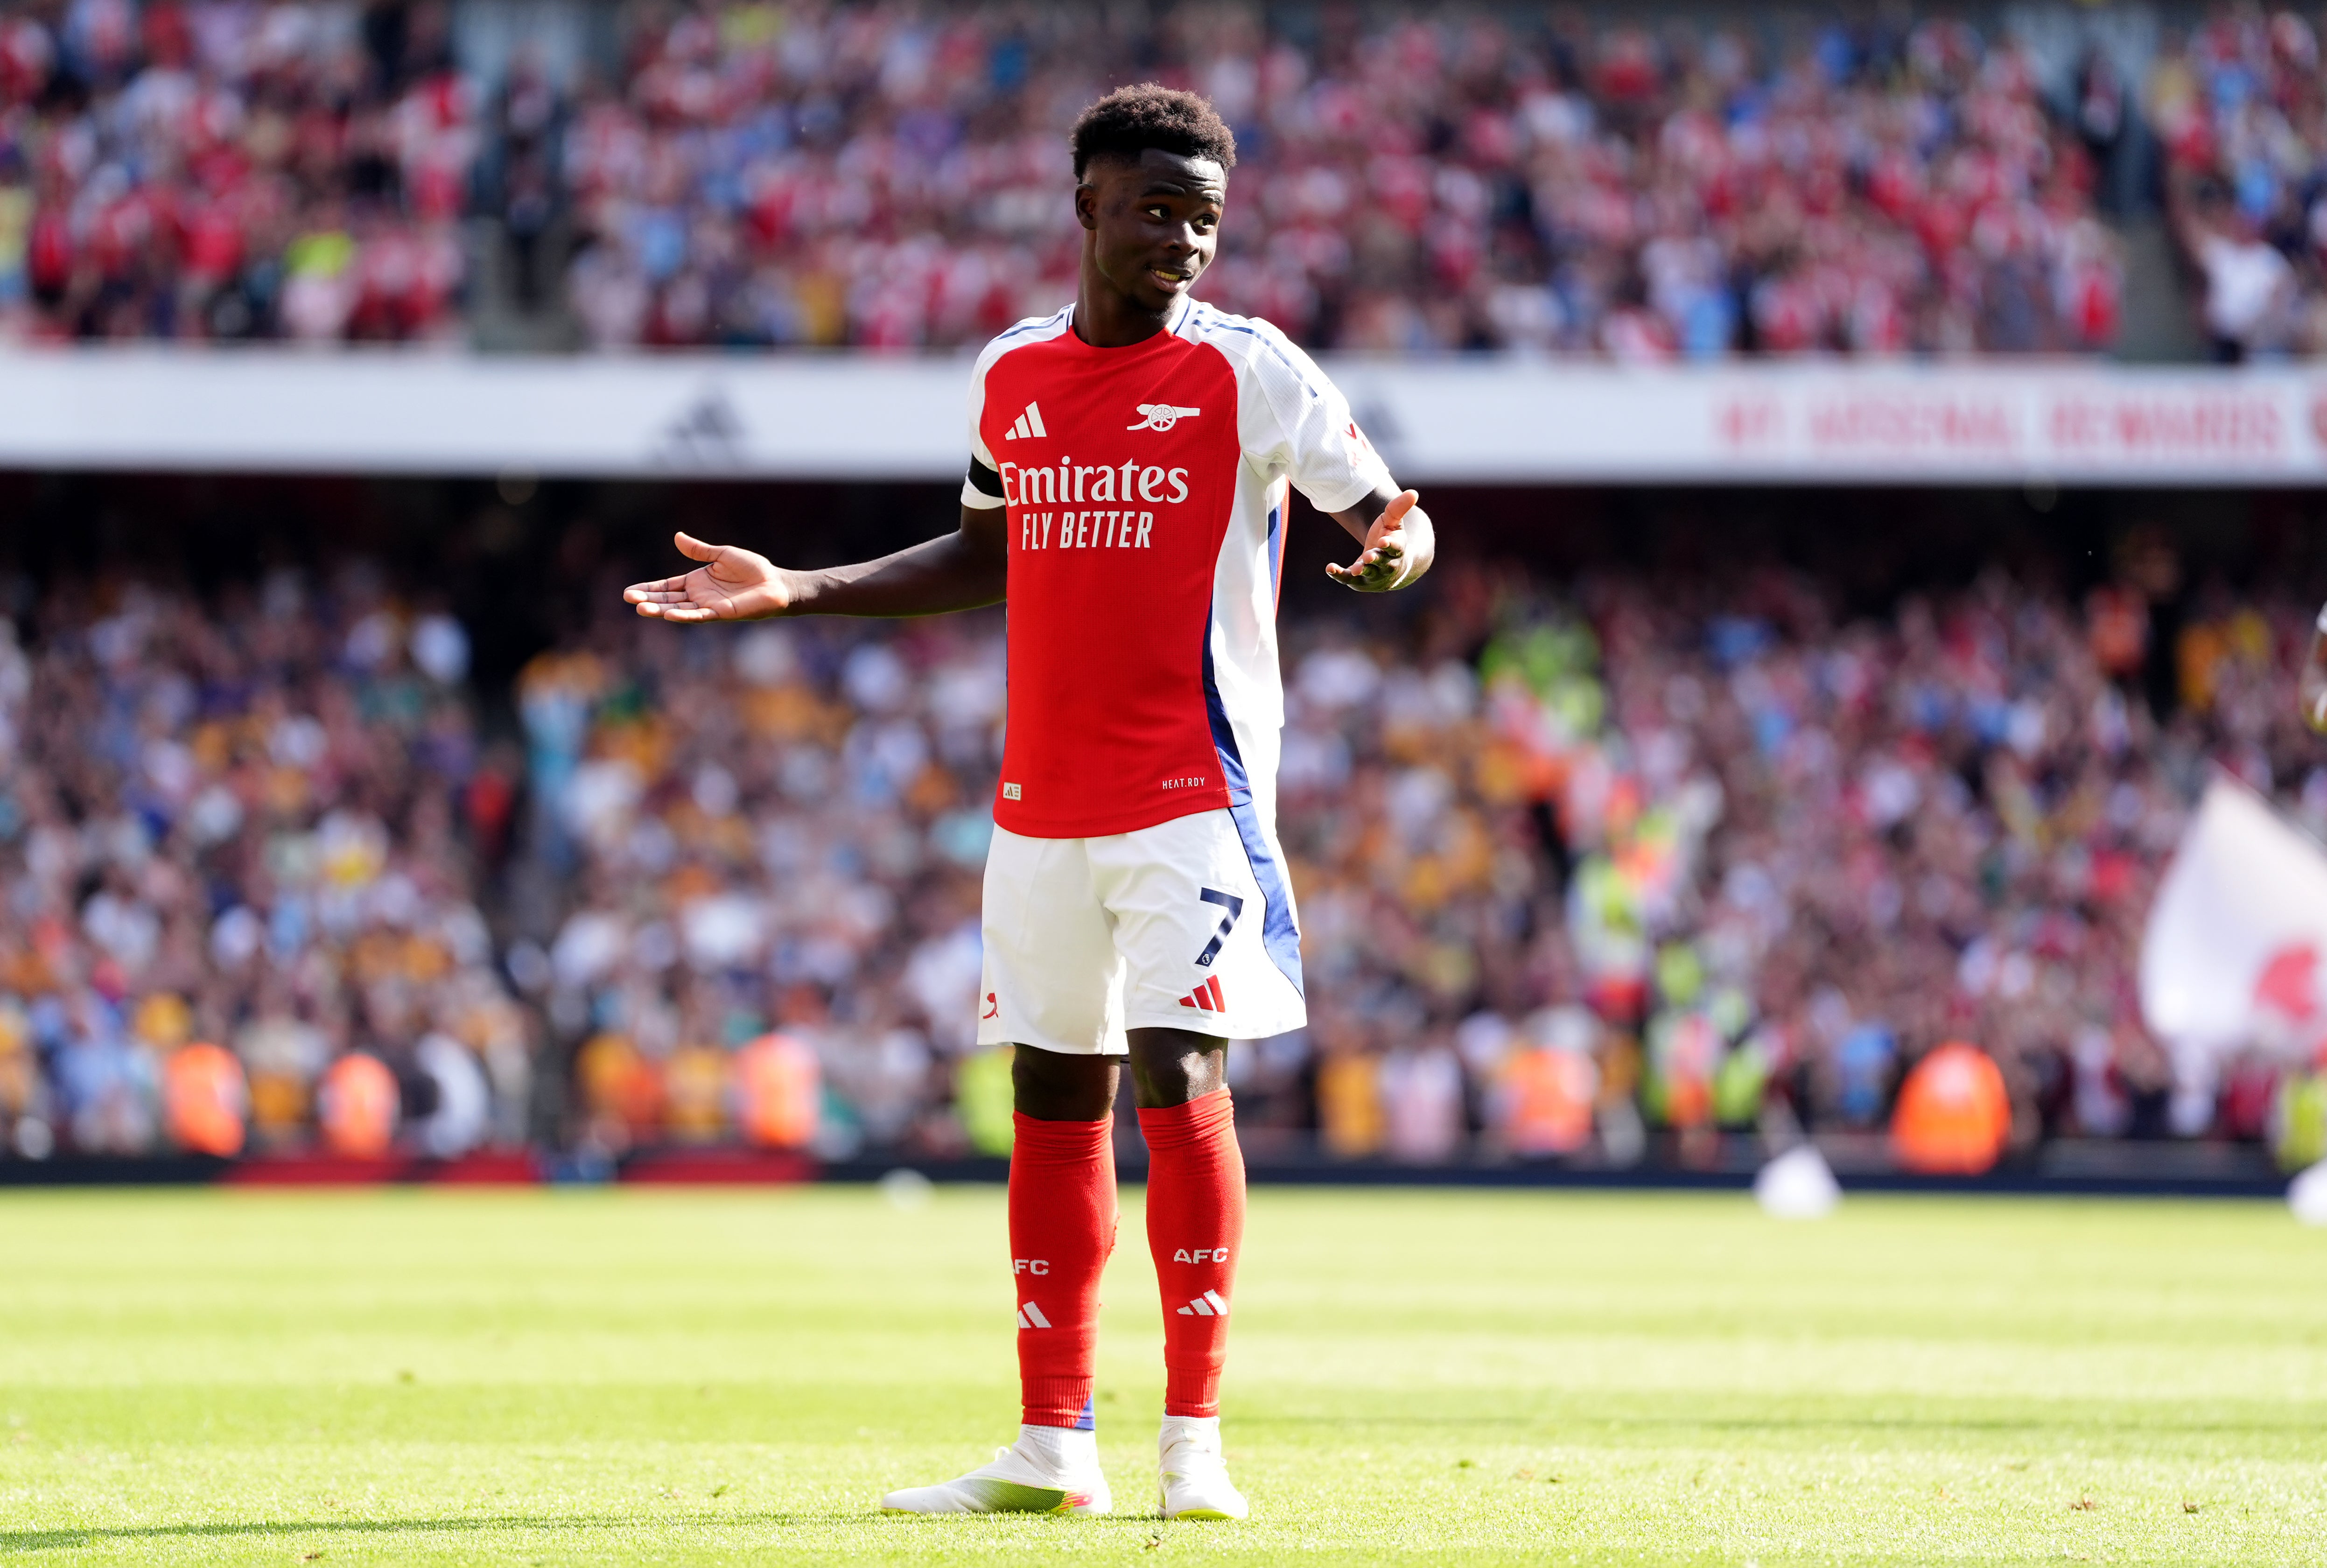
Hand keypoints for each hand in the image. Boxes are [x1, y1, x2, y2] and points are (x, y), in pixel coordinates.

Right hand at [623, 532, 792, 621]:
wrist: (775, 583)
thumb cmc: (752, 569)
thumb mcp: (722, 555)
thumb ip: (699, 550)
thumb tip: (677, 536)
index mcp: (697, 581)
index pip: (667, 586)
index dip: (650, 588)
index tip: (630, 591)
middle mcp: (699, 595)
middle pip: (668, 599)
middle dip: (649, 600)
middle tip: (629, 599)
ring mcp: (708, 606)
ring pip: (679, 609)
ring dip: (661, 610)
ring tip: (641, 609)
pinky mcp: (721, 613)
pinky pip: (699, 616)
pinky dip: (684, 616)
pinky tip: (669, 615)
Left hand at [1326, 490, 1427, 591]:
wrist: (1389, 566)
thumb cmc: (1390, 539)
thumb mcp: (1394, 523)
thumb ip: (1400, 508)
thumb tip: (1413, 492)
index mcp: (1398, 550)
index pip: (1396, 549)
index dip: (1390, 545)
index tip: (1384, 541)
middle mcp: (1388, 566)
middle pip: (1383, 564)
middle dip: (1376, 559)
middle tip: (1369, 556)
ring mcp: (1374, 576)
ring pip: (1368, 574)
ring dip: (1362, 570)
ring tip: (1356, 569)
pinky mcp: (1358, 581)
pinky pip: (1348, 579)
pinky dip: (1339, 574)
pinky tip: (1330, 568)